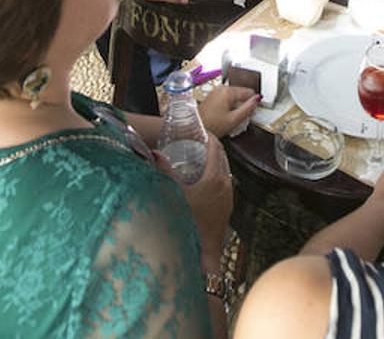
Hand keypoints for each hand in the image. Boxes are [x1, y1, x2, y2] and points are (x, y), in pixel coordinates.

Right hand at [158, 135, 231, 261]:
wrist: (203, 251)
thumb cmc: (189, 221)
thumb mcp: (174, 193)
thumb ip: (165, 172)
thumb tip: (154, 153)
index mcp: (214, 177)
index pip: (216, 149)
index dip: (209, 138)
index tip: (200, 132)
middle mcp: (226, 184)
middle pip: (223, 158)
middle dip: (213, 148)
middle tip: (199, 142)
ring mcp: (228, 196)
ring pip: (226, 171)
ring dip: (216, 162)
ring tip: (202, 159)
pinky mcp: (228, 207)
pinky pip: (226, 183)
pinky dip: (218, 175)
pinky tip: (206, 181)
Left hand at [198, 84, 259, 137]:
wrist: (196, 127)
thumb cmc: (212, 125)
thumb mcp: (234, 119)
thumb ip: (248, 108)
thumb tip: (257, 99)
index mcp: (228, 91)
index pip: (249, 91)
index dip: (253, 102)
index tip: (251, 111)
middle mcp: (222, 88)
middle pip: (241, 93)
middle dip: (243, 104)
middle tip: (239, 117)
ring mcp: (216, 91)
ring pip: (234, 96)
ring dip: (236, 106)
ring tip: (231, 118)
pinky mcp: (213, 96)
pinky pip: (226, 98)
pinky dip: (229, 106)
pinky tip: (225, 116)